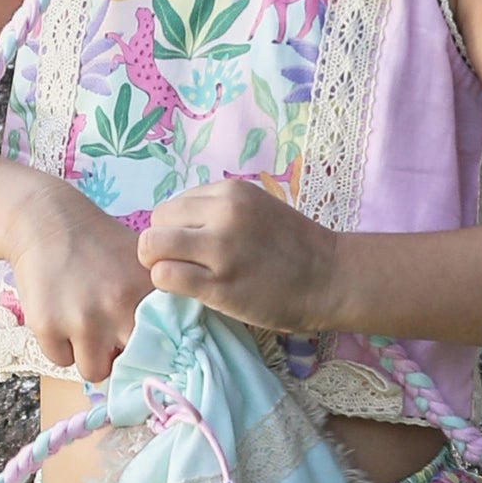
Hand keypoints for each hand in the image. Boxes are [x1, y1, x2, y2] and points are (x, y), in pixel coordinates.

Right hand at [4, 176, 153, 384]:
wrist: (47, 222)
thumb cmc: (96, 244)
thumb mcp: (139, 263)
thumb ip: (158, 299)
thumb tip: (174, 342)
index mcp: (146, 293)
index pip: (163, 347)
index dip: (153, 352)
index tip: (144, 349)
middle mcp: (118, 308)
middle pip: (131, 365)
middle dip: (122, 358)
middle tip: (112, 341)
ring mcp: (81, 319)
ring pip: (93, 371)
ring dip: (88, 355)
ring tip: (83, 328)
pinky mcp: (47, 325)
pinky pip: (60, 360)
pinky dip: (60, 346)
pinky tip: (59, 318)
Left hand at [137, 179, 340, 333]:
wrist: (330, 278)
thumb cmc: (293, 247)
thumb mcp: (255, 209)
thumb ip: (217, 210)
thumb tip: (172, 226)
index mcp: (230, 191)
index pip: (171, 206)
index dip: (174, 229)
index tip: (193, 247)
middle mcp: (223, 213)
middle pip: (156, 223)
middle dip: (161, 246)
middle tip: (183, 263)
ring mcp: (220, 249)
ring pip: (151, 247)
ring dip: (159, 265)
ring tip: (182, 277)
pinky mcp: (219, 284)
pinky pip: (165, 276)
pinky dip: (168, 285)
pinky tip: (190, 291)